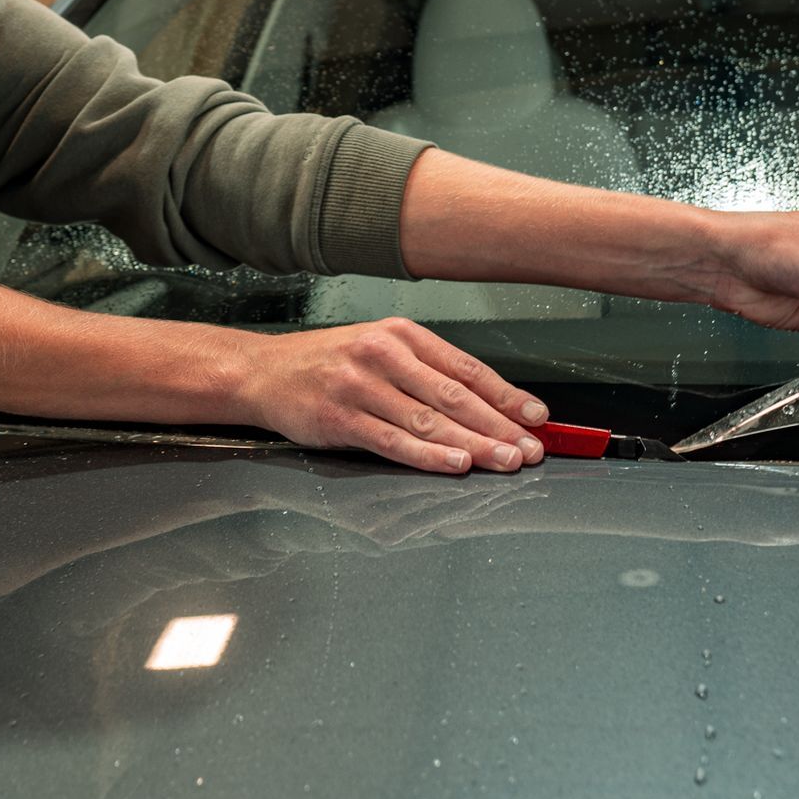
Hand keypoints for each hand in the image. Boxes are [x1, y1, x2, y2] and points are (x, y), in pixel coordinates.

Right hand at [238, 318, 548, 474]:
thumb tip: (485, 406)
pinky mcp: (339, 417)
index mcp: (401, 334)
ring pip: (429, 420)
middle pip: (454, 396)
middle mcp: (383, 354)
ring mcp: (360, 385)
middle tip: (530, 450)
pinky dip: (428, 455)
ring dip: (473, 444)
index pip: (466, 368)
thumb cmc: (327, 365)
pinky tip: (455, 464)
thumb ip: (426, 373)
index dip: (505, 395)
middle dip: (499, 426)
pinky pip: (393, 440)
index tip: (536, 418)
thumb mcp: (379, 350)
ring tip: (505, 461)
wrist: (263, 371)